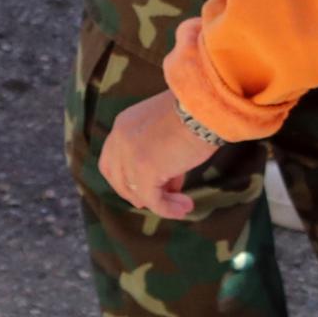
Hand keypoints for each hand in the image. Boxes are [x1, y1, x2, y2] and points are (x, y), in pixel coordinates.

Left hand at [101, 90, 227, 221]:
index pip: (112, 159)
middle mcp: (119, 139)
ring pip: (136, 192)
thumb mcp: (167, 132)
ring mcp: (129, 155)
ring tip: (182, 205)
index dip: (129, 176)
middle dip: (139, 192)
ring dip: (159, 203)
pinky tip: (185, 207)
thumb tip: (167, 183)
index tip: (154, 184)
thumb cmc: (194, 114)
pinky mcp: (145, 169)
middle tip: (165, 198)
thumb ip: (160, 154)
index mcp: (123, 125)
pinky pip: (152, 200)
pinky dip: (167, 209)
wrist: (204, 107)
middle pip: (117, 178)